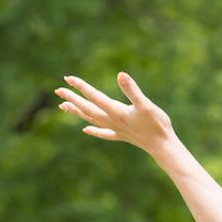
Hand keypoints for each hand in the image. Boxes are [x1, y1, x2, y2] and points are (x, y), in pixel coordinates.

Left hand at [55, 72, 175, 153]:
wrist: (163, 146)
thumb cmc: (156, 124)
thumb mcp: (145, 104)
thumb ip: (132, 90)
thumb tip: (120, 75)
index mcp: (115, 111)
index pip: (94, 96)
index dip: (81, 86)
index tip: (68, 78)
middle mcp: (111, 121)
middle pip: (87, 108)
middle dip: (72, 98)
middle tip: (58, 90)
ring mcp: (115, 129)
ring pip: (91, 119)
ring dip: (77, 112)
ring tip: (63, 106)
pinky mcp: (122, 136)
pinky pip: (103, 133)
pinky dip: (93, 130)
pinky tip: (85, 129)